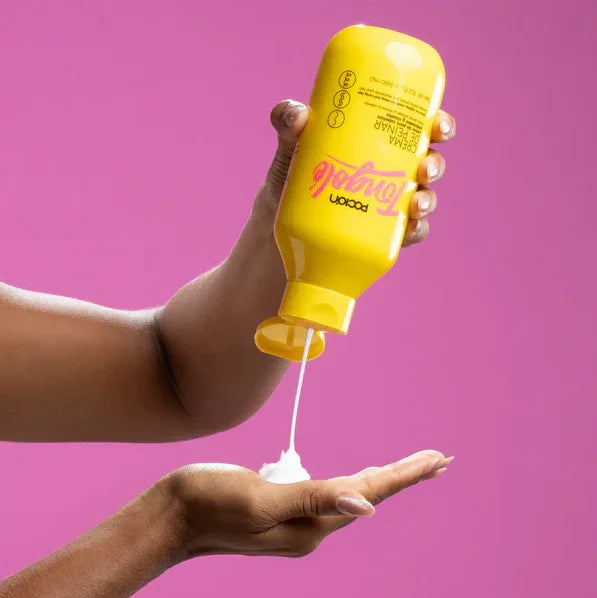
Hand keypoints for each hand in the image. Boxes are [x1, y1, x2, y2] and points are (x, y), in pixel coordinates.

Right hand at [161, 449, 452, 558]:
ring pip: (351, 496)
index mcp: (310, 527)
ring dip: (382, 478)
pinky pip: (328, 494)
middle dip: (404, 476)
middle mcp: (309, 529)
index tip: (438, 459)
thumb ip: (312, 499)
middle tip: (439, 460)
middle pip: (368, 496)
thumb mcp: (260, 499)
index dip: (405, 474)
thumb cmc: (210, 501)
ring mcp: (296, 521)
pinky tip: (360, 480)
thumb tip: (365, 506)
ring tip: (409, 468)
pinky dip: (352, 482)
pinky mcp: (283, 509)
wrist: (171, 516)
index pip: (370, 494)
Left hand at [253, 98, 455, 246]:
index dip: (439, 124)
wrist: (277, 224)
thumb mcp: (290, 145)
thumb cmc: (291, 175)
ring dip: (428, 201)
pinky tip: (410, 230)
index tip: (438, 125)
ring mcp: (387, 204)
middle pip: (428, 163)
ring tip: (416, 205)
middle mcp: (390, 172)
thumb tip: (298, 114)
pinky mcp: (380, 234)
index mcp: (379, 141)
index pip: (418, 127)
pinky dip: (415, 231)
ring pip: (423, 199)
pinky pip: (408, 233)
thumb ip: (288, 121)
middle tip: (424, 169)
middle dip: (436, 165)